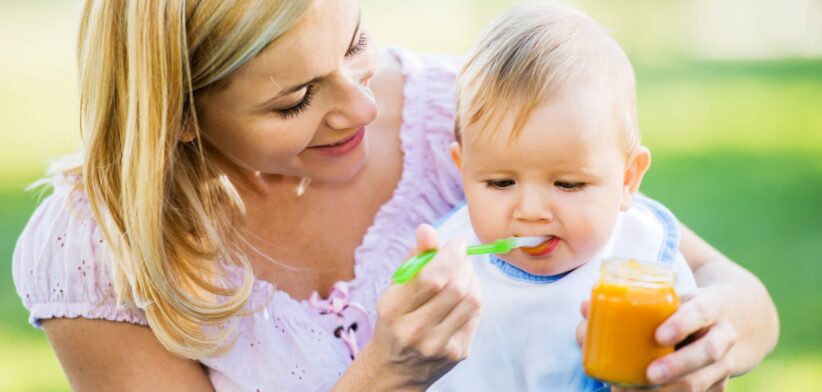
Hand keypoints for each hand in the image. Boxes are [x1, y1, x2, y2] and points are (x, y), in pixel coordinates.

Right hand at [363, 224, 482, 389]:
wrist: (396, 368)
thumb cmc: (396, 318)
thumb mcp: (395, 288)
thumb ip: (413, 258)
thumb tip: (427, 229)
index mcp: (393, 310)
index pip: (430, 278)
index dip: (450, 255)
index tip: (456, 242)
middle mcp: (414, 331)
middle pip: (454, 288)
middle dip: (463, 264)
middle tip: (461, 254)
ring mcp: (438, 345)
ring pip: (471, 300)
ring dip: (472, 278)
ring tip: (462, 272)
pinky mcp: (457, 353)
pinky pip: (476, 315)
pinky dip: (474, 295)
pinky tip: (465, 293)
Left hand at [577, 288, 736, 391]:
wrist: (721, 326)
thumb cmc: (682, 309)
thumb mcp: (669, 298)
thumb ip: (630, 302)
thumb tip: (585, 308)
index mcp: (711, 306)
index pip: (702, 312)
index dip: (683, 324)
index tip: (658, 336)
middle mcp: (723, 335)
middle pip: (707, 352)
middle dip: (677, 365)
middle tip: (649, 374)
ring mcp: (724, 363)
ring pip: (702, 381)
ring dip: (670, 390)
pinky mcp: (717, 384)